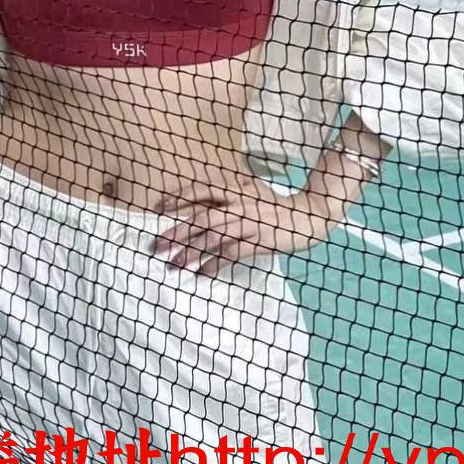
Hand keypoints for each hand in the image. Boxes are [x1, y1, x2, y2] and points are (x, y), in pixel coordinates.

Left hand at [149, 178, 342, 278]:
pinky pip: (233, 253)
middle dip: (178, 231)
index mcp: (235, 189)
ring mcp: (250, 221)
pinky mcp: (260, 240)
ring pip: (214, 236)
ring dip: (192, 251)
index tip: (158, 208)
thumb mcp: (247, 196)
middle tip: (156, 244)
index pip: (202, 191)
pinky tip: (201, 274)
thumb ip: (224, 202)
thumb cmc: (272, 208)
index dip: (179, 198)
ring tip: (174, 265)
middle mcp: (239, 203)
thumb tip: (195, 213)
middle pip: (202, 216)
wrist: (306, 215)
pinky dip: (215, 264)